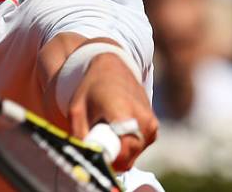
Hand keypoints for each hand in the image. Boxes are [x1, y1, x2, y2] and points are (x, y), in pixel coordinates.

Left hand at [67, 52, 157, 171]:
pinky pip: (137, 149)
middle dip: (108, 156)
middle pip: (126, 158)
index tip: (93, 153)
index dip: (105, 160)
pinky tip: (116, 128)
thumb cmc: (91, 89)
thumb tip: (84, 162)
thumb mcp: (76, 111)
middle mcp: (143, 120)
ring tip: (105, 129)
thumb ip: (80, 138)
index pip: (122, 153)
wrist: (112, 69)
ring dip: (116, 151)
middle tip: (95, 138)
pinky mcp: (154, 128)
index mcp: (124, 113)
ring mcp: (152, 125)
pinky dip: (125, 146)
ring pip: (132, 156)